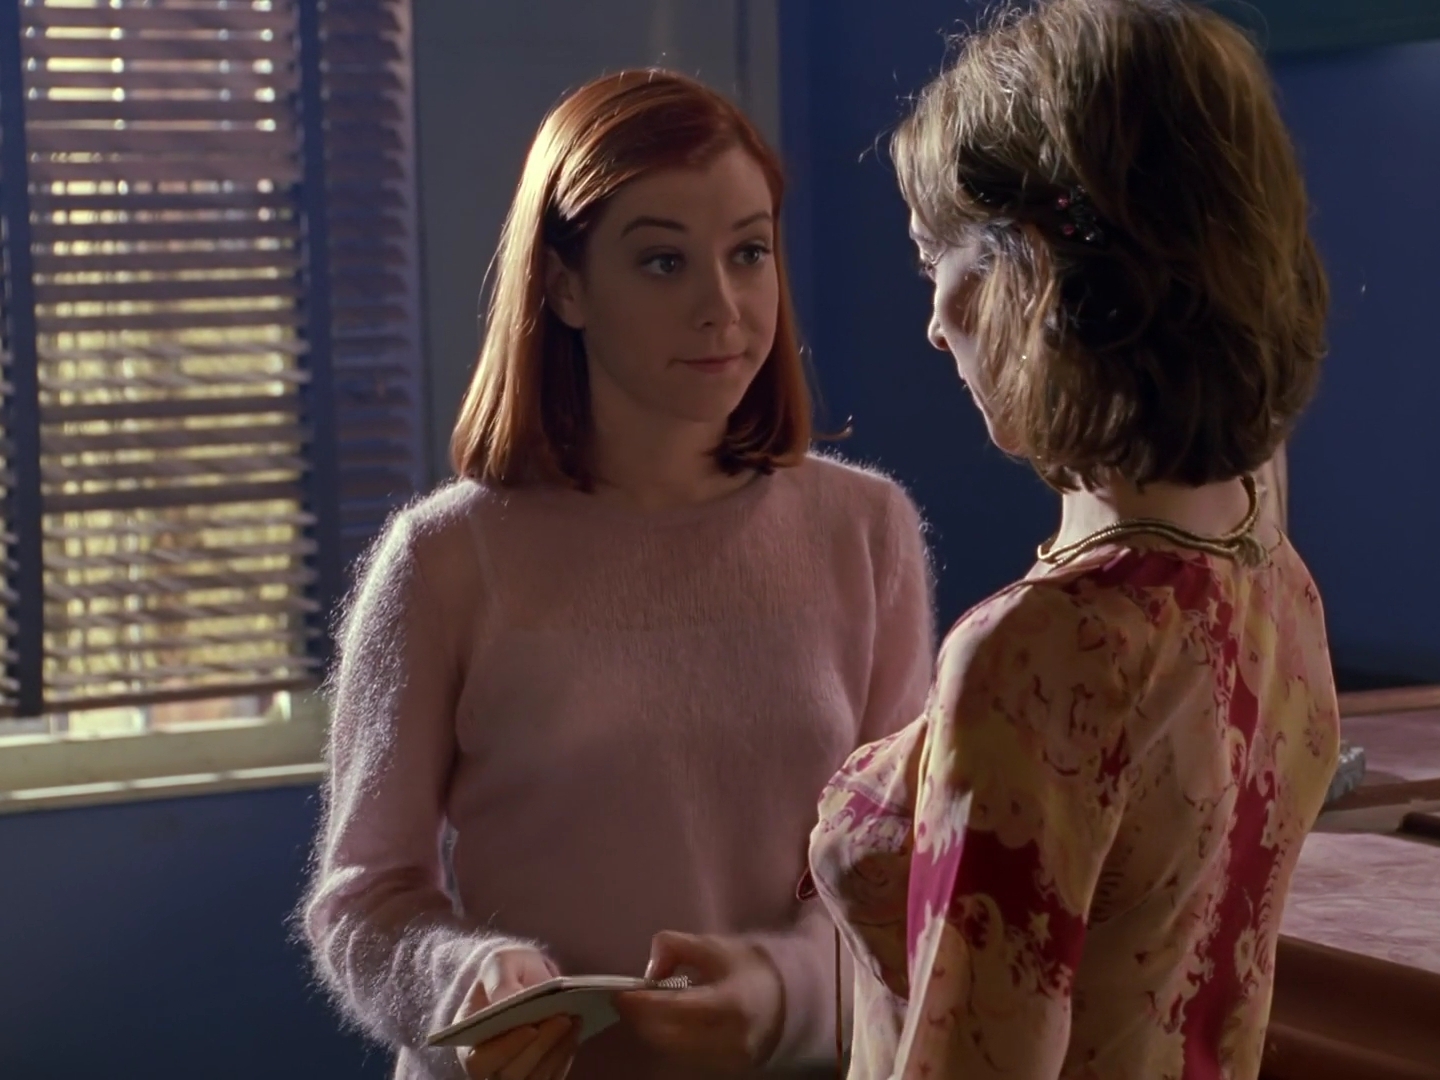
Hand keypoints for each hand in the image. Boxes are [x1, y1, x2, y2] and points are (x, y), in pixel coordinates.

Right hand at [453, 946, 578, 1079]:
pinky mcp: (536, 1073)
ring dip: (557, 1052)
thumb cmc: (508, 970)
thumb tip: (505, 1000)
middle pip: (511, 1073)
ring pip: (535, 1078)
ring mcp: (512, 1072)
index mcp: (469, 1040)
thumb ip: (500, 981)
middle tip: (563, 1019)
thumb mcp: (500, 963)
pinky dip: (565, 1057)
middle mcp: (488, 1065)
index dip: (506, 1049)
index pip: (480, 1060)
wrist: (526, 977)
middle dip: (540, 1047)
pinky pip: (551, 1077)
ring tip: (574, 1021)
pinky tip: (575, 1032)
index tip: (531, 1028)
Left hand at [614, 931, 784, 1072]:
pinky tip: (666, 1023)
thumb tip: (650, 968)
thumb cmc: (747, 970)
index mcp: (731, 1002)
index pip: (676, 1007)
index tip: (621, 993)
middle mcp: (729, 1038)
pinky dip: (668, 1040)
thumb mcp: (714, 946)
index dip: (643, 1002)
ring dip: (652, 1030)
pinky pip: (684, 1058)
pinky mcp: (724, 1070)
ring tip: (646, 1010)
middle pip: (668, 1035)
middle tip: (627, 1000)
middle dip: (641, 1018)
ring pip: (672, 1050)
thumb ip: (676, 947)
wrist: (786, 1003)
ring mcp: (727, 1060)